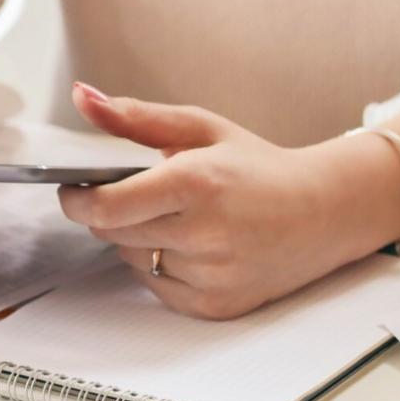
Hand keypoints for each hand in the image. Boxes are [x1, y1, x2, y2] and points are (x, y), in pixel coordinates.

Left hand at [59, 82, 359, 319]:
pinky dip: (161, 266)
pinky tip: (191, 245)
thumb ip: (134, 117)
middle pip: (111, 233)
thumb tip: (82, 96)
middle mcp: (205, 233)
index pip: (106, 207)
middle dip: (109, 213)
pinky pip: (157, 286)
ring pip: (132, 259)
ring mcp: (213, 274)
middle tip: (134, 196)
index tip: (73, 188)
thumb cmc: (258, 167)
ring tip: (174, 218)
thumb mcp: (199, 128)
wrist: (327, 211)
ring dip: (137, 239)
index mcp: (197, 183)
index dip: (77, 199)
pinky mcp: (216, 304)